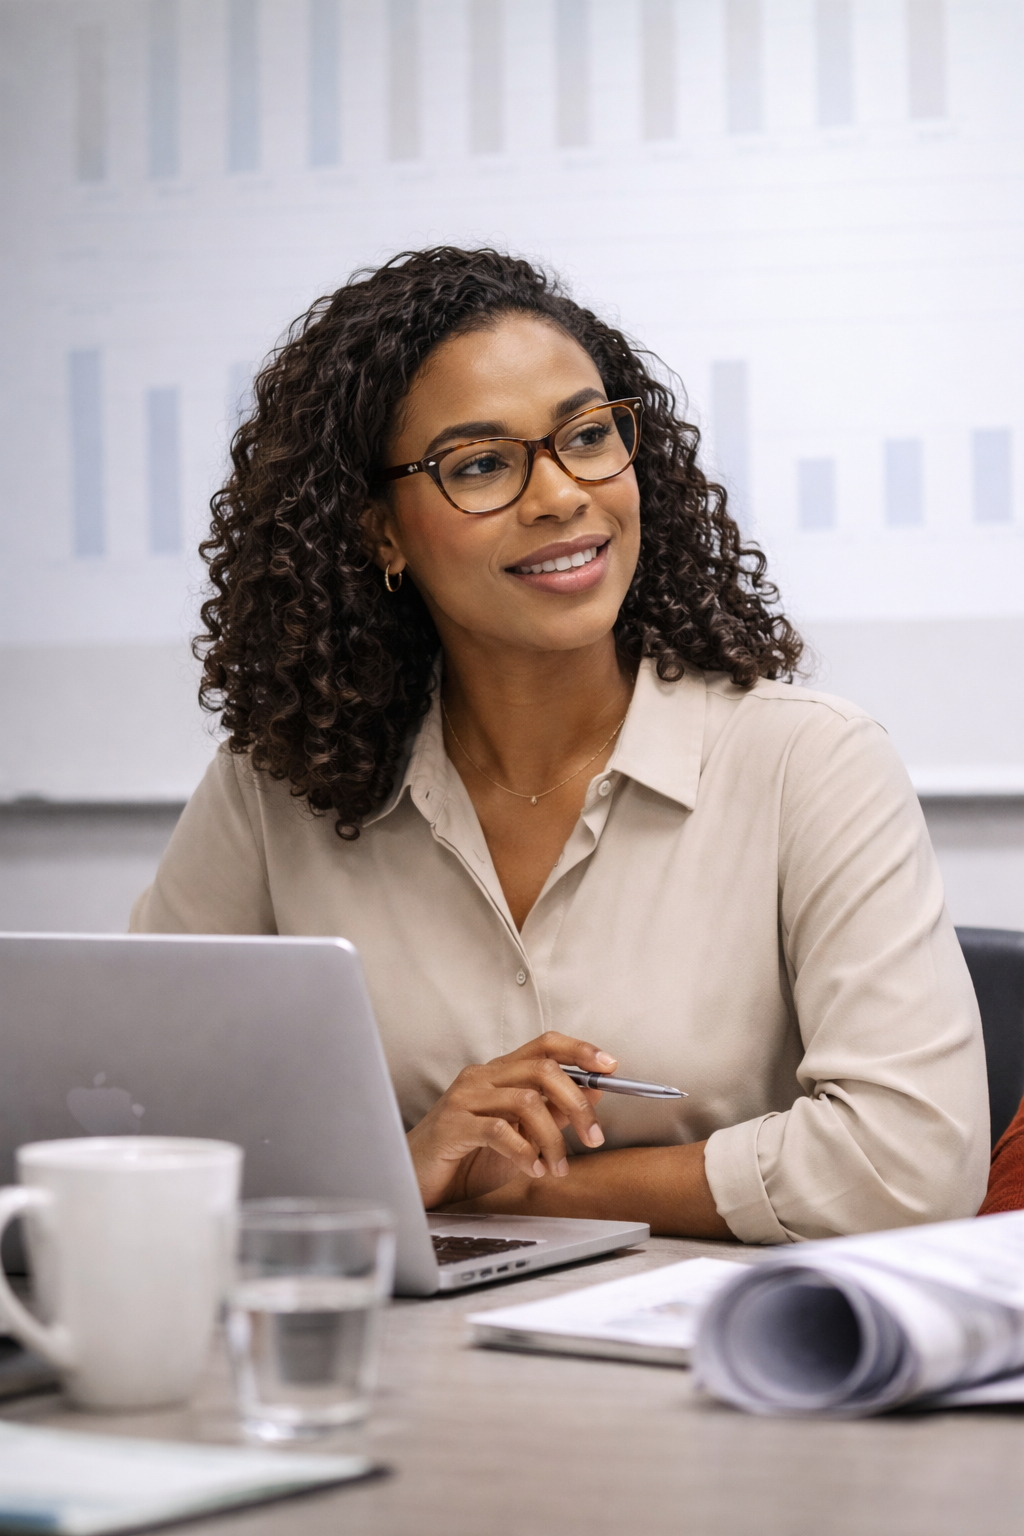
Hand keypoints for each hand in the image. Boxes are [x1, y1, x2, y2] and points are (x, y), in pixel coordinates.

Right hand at [406, 1032, 616, 1209]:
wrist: (416, 1182)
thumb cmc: (466, 1159)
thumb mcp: (521, 1137)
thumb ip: (552, 1112)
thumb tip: (595, 1092)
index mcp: (497, 1073)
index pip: (544, 1045)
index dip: (580, 1050)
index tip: (610, 1066)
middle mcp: (480, 1077)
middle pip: (542, 1069)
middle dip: (577, 1102)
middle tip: (594, 1136)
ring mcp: (463, 1098)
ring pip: (526, 1101)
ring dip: (554, 1139)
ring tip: (558, 1167)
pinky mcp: (451, 1125)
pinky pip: (500, 1131)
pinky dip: (526, 1152)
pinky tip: (534, 1170)